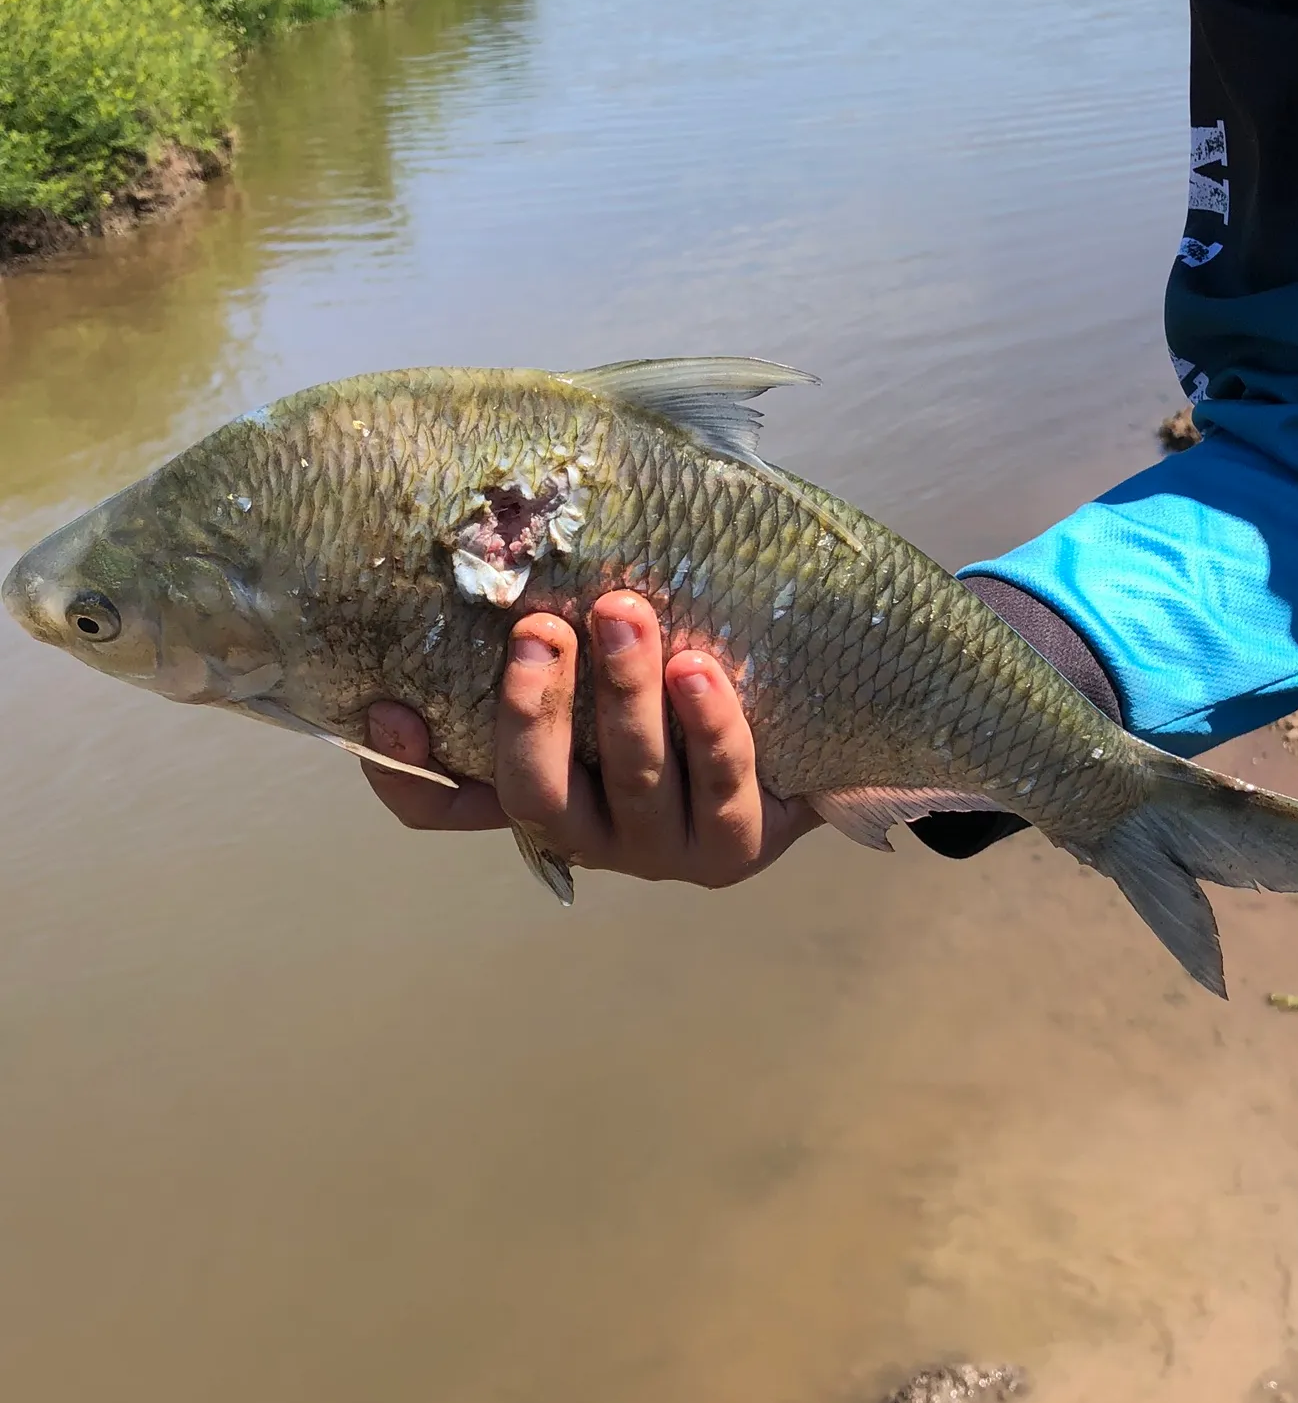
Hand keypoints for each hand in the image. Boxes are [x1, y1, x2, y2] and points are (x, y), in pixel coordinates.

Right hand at [362, 590, 821, 886]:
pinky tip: (699, 668)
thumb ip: (547, 633)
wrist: (799, 739)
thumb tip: (491, 552)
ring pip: (632, 780)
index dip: (406, 774)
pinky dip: (709, 726)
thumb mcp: (601, 660)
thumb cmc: (676, 686)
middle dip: (534, 709)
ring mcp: (661, 850)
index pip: (444, 807)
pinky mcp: (734, 848)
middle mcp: (588, 834)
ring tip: (625, 614)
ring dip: (625, 695)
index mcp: (541, 793)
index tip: (392, 711)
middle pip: (536, 790)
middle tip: (542, 627)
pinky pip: (720, 788)